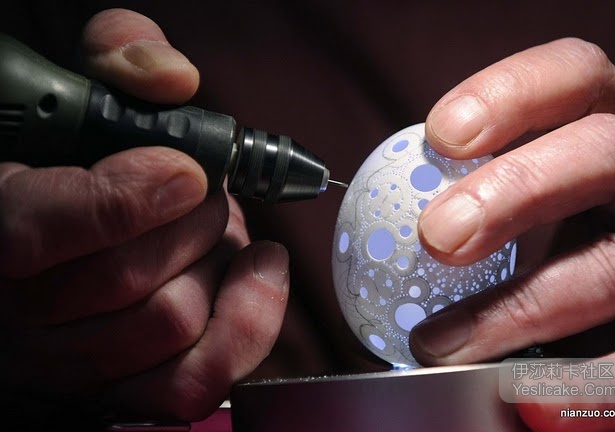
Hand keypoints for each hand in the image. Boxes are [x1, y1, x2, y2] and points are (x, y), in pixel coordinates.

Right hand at [0, 9, 288, 420]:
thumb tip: (173, 79)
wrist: (104, 218)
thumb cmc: (96, 156)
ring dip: (218, 259)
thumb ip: (120, 56)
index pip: (27, 233)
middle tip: (203, 188)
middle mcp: (21, 304)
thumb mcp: (97, 86)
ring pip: (170, 322)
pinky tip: (260, 270)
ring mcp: (72, 357)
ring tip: (213, 228)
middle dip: (194, 219)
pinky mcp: (126, 388)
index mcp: (1, 218)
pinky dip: (247, 323)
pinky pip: (190, 384)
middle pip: (124, 281)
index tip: (187, 171)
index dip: (119, 202)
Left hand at [410, 38, 614, 430]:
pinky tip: (524, 394)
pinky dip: (589, 381)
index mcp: (603, 139)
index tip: (441, 135)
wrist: (608, 329)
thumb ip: (468, 206)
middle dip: (518, 187)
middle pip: (606, 152)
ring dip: (522, 306)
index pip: (576, 81)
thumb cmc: (545, 254)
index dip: (511, 95)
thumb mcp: (517, 213)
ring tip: (442, 343)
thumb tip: (381, 233)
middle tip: (439, 236)